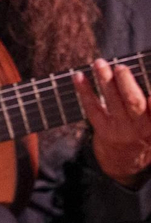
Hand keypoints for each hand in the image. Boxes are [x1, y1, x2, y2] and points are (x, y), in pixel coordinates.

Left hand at [75, 58, 150, 185]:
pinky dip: (84, 90)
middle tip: (120, 67)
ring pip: (113, 102)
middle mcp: (141, 126)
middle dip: (126, 83)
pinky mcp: (103, 130)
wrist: (125, 159)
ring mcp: (121, 129)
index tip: (149, 83)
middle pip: (134, 102)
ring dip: (105, 80)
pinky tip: (78, 76)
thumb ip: (148, 105)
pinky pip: (92, 108)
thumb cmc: (143, 129)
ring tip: (99, 63)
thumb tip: (143, 74)